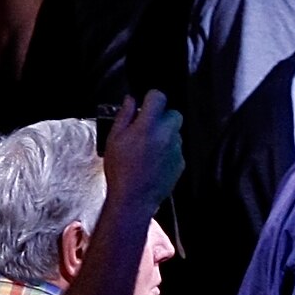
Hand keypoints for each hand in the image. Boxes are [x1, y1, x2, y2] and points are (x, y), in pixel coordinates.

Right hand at [101, 91, 185, 215]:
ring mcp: (176, 149)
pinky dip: (168, 149)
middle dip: (162, 116)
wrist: (134, 198)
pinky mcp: (181, 162)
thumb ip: (124, 116)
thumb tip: (130, 100)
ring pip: (176, 131)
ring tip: (148, 147)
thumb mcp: (114, 139)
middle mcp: (166, 135)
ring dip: (165, 133)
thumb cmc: (120, 170)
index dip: (152, 98)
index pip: (159, 97)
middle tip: (147, 126)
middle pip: (173, 113)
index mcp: (148, 126)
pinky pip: (177, 148)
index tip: (146, 104)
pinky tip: (154, 160)